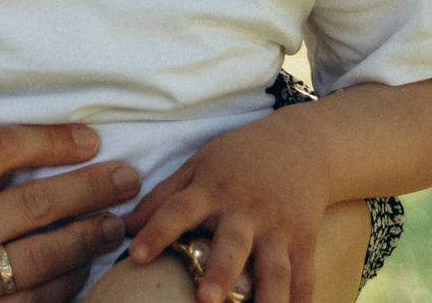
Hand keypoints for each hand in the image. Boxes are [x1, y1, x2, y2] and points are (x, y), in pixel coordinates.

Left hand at [124, 115, 333, 302]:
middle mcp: (246, 211)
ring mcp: (279, 229)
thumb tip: (125, 226)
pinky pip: (305, 277)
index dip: (157, 231)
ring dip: (268, 298)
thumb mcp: (198, 165)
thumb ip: (163, 196)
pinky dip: (301, 301)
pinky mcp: (306, 242)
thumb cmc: (238, 158)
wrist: (301, 144)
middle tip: (206, 299)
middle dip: (221, 273)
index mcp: (212, 189)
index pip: (179, 209)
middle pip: (233, 245)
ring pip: (275, 269)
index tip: (136, 255)